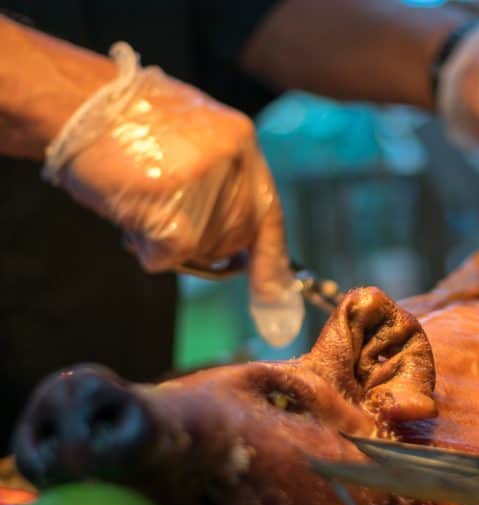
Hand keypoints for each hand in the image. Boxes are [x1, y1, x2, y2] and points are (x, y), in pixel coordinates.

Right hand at [43, 44, 301, 345]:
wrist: (73, 101)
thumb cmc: (121, 120)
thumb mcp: (190, 132)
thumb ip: (220, 176)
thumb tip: (234, 241)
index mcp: (241, 140)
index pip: (269, 212)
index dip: (270, 259)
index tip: (273, 296)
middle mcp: (233, 162)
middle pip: (238, 236)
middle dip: (207, 245)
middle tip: (169, 227)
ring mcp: (206, 188)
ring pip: (204, 249)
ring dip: (171, 243)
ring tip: (139, 204)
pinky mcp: (175, 213)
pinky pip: (171, 257)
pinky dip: (147, 248)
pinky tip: (129, 217)